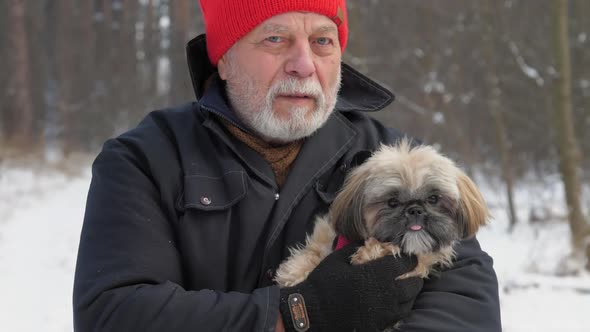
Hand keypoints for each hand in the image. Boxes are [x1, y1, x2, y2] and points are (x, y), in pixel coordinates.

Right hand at [279, 242, 422, 331]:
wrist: (311, 312)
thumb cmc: (323, 282)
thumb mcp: (337, 259)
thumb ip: (354, 249)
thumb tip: (366, 241)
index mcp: (376, 274)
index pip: (404, 264)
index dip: (410, 259)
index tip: (411, 256)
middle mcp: (385, 294)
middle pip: (412, 285)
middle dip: (414, 277)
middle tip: (410, 272)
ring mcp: (383, 312)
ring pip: (408, 303)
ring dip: (409, 294)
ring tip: (403, 288)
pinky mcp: (378, 325)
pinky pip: (396, 317)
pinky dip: (398, 308)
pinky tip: (392, 304)